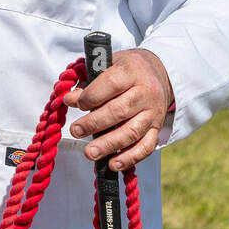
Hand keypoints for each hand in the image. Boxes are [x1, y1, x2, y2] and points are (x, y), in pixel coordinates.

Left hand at [61, 48, 172, 170]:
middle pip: (119, 111)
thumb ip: (88, 81)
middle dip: (94, 123)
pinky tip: (113, 164)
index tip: (74, 103)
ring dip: (108, 145)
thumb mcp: (107, 64)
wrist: (158, 72)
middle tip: (75, 131)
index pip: (111, 84)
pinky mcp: (157, 128)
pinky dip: (130, 158)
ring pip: (132, 132)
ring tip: (89, 153)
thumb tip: (70, 99)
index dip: (91, 96)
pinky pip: (146, 146)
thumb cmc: (124, 69)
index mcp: (131, 71)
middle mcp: (145, 92)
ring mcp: (153, 112)